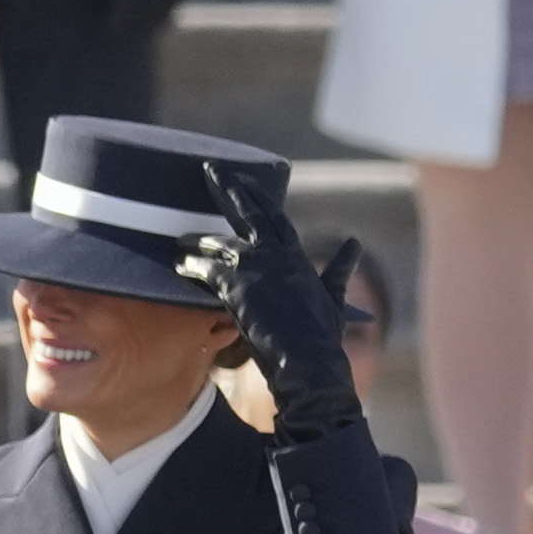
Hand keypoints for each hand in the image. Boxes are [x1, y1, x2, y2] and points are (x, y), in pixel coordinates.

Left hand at [176, 157, 365, 443]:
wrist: (308, 362)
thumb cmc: (323, 336)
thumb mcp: (334, 297)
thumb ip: (339, 269)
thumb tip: (354, 245)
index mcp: (296, 256)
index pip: (274, 217)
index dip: (258, 198)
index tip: (245, 179)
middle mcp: (275, 254)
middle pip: (248, 213)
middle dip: (230, 190)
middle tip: (212, 170)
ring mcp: (254, 269)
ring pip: (219, 243)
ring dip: (198, 239)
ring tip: (181, 236)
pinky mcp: (235, 288)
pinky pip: (205, 269)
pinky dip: (191, 265)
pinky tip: (178, 263)